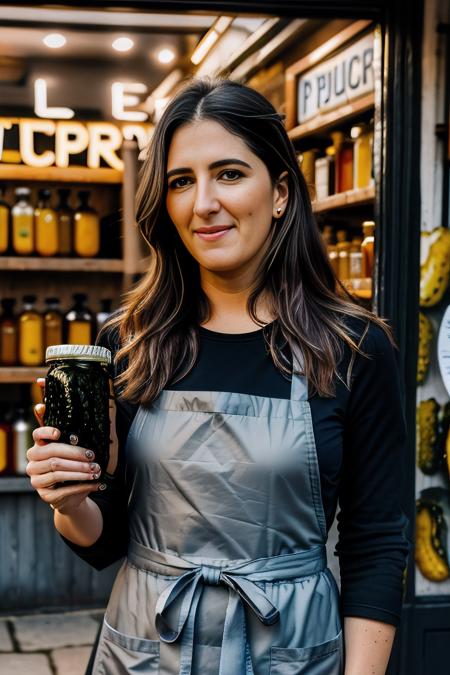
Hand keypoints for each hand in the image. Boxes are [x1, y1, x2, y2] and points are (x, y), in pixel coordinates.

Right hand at [26, 378, 100, 514]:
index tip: (59, 432)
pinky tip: (95, 483)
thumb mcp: (74, 445)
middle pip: (53, 453)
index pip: (37, 434)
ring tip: (96, 470)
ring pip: (58, 471)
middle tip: (93, 456)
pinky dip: (81, 485)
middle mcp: (33, 461)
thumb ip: (70, 423)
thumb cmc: (73, 463)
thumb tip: (60, 385)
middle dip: (75, 454)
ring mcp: (36, 479)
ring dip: (80, 471)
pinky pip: (63, 489)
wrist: (72, 494)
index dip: (47, 432)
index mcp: (39, 446)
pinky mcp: (45, 495)